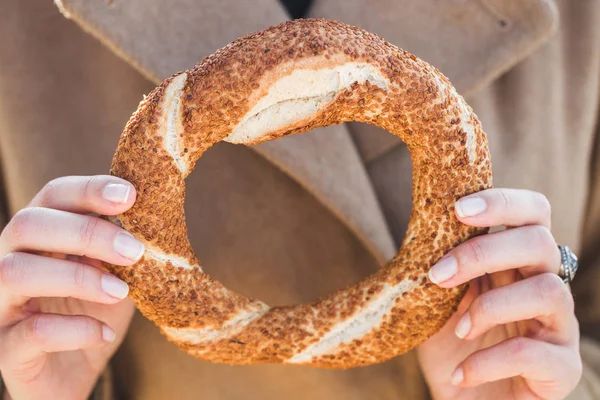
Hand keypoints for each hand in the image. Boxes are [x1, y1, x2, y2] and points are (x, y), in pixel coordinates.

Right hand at [0, 176, 142, 399]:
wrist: (75, 374)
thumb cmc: (95, 313)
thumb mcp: (117, 273)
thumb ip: (125, 246)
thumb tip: (153, 216)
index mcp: (40, 237)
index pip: (52, 196)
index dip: (87, 189)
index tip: (129, 195)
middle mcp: (10, 261)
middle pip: (27, 224)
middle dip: (86, 232)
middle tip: (135, 251)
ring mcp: (1, 305)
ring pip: (15, 272)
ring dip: (77, 277)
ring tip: (121, 291)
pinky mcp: (6, 349)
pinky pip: (30, 331)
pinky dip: (74, 330)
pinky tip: (105, 334)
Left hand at [418, 188, 581, 399]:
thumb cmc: (453, 347)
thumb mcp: (436, 301)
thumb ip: (438, 267)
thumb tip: (418, 229)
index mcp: (517, 263)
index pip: (533, 213)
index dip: (503, 202)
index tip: (458, 209)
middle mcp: (544, 285)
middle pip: (540, 242)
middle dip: (485, 252)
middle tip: (439, 274)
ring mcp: (558, 326)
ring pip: (549, 291)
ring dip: (492, 306)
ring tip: (458, 331)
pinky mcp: (562, 368)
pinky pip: (535, 353)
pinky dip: (489, 361)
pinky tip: (460, 373)